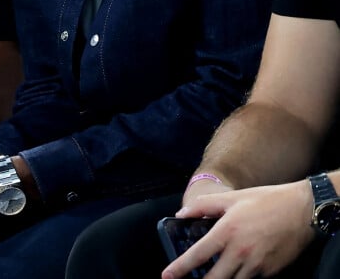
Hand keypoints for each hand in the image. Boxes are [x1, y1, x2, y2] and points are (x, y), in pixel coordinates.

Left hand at [161, 180, 314, 277]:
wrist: (302, 211)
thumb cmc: (267, 200)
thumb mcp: (233, 197)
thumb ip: (205, 206)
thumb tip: (182, 214)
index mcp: (227, 231)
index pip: (198, 254)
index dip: (180, 267)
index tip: (167, 276)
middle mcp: (240, 252)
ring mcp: (256, 265)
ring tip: (212, 277)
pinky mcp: (269, 273)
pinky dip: (241, 277)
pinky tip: (238, 270)